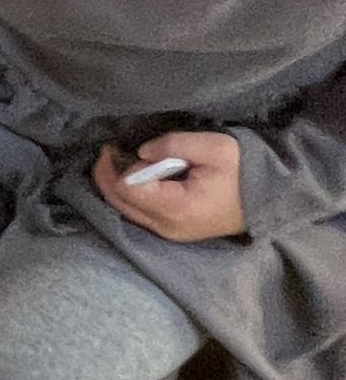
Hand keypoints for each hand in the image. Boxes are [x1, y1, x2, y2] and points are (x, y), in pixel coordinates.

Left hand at [93, 131, 244, 241]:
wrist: (272, 199)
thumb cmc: (245, 171)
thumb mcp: (214, 147)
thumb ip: (173, 146)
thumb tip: (141, 152)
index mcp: (177, 208)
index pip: (127, 190)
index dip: (114, 168)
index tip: (112, 146)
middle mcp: (168, 227)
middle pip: (119, 204)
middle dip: (106, 176)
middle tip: (107, 151)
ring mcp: (170, 234)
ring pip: (126, 212)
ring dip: (116, 186)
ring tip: (117, 160)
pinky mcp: (173, 232)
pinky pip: (139, 215)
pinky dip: (129, 196)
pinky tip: (133, 177)